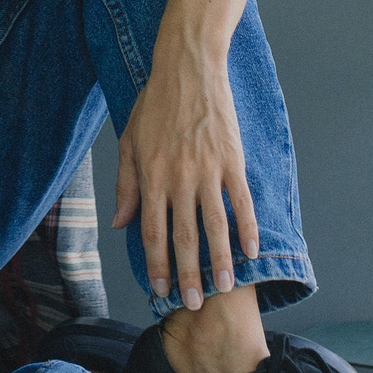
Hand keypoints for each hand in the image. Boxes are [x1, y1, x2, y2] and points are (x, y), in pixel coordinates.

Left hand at [112, 31, 259, 308]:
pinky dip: (247, 227)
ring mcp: (208, 169)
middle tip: (193, 304)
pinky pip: (241, 200)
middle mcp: (179, 177)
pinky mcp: (232, 159)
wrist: (187, 68)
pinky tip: (251, 251)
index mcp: (151, 175)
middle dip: (187, 274)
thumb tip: (120, 223)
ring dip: (219, 260)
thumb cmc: (154, 104)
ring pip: (214, 225)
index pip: (152, 231)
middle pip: (183, 236)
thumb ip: (126, 185)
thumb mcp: (130, 142)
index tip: (161, 291)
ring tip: (223, 287)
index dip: (156, 265)